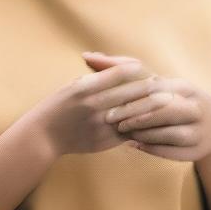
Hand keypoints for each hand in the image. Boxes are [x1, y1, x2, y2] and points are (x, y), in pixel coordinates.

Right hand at [32, 55, 159, 157]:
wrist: (44, 135)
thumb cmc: (58, 106)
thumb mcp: (72, 86)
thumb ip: (95, 78)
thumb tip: (120, 70)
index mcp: (86, 87)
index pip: (118, 74)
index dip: (136, 71)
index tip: (147, 69)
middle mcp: (94, 104)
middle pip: (130, 93)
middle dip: (150, 88)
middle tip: (166, 84)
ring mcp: (100, 124)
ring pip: (133, 114)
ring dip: (151, 107)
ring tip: (166, 102)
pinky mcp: (104, 140)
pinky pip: (128, 132)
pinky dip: (141, 127)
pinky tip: (154, 124)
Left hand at [98, 62, 210, 162]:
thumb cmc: (172, 98)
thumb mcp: (156, 82)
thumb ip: (123, 68)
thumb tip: (89, 56)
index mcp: (183, 87)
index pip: (154, 88)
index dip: (129, 95)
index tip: (106, 100)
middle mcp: (194, 106)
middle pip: (163, 109)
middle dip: (134, 115)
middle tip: (110, 120)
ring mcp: (199, 129)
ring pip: (169, 132)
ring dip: (143, 132)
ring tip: (122, 132)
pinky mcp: (198, 149)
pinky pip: (174, 150)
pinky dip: (153, 148)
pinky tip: (135, 145)